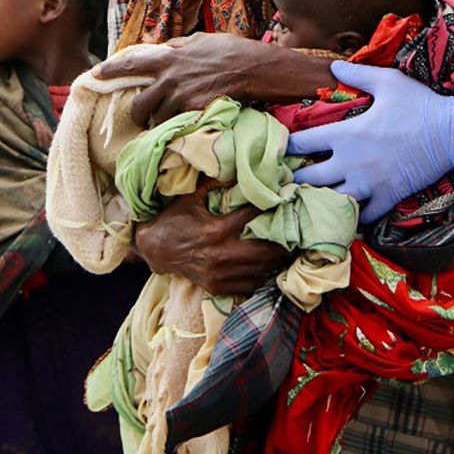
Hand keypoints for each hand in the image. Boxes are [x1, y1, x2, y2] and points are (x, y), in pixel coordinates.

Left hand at [97, 33, 296, 124]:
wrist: (251, 68)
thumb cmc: (229, 50)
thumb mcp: (199, 41)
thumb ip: (178, 47)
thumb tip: (165, 49)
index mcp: (168, 59)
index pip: (131, 65)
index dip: (111, 70)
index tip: (95, 74)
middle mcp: (169, 79)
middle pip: (140, 104)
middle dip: (139, 114)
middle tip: (142, 118)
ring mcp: (181, 97)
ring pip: (159, 118)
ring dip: (162, 121)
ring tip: (172, 121)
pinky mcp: (193, 112)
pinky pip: (177, 125)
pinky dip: (178, 126)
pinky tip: (185, 125)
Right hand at [131, 186, 292, 295]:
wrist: (154, 250)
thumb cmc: (174, 220)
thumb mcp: (190, 197)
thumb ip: (213, 183)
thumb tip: (237, 166)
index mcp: (215, 230)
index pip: (251, 218)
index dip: (270, 208)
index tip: (286, 200)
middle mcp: (220, 255)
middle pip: (264, 251)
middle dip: (283, 242)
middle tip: (299, 232)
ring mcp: (219, 275)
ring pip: (260, 270)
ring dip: (278, 260)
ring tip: (292, 249)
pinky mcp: (218, 287)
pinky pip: (249, 285)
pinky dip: (264, 276)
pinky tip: (273, 266)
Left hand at [286, 61, 453, 224]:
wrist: (451, 133)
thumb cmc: (418, 104)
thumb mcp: (387, 81)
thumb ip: (357, 74)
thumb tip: (333, 65)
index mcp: (347, 135)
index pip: (304, 142)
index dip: (287, 145)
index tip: (281, 147)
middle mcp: (352, 163)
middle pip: (310, 178)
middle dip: (295, 177)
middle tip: (287, 177)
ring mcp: (369, 184)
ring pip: (332, 200)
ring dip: (320, 198)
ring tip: (311, 197)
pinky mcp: (388, 197)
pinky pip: (364, 216)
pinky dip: (354, 215)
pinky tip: (349, 210)